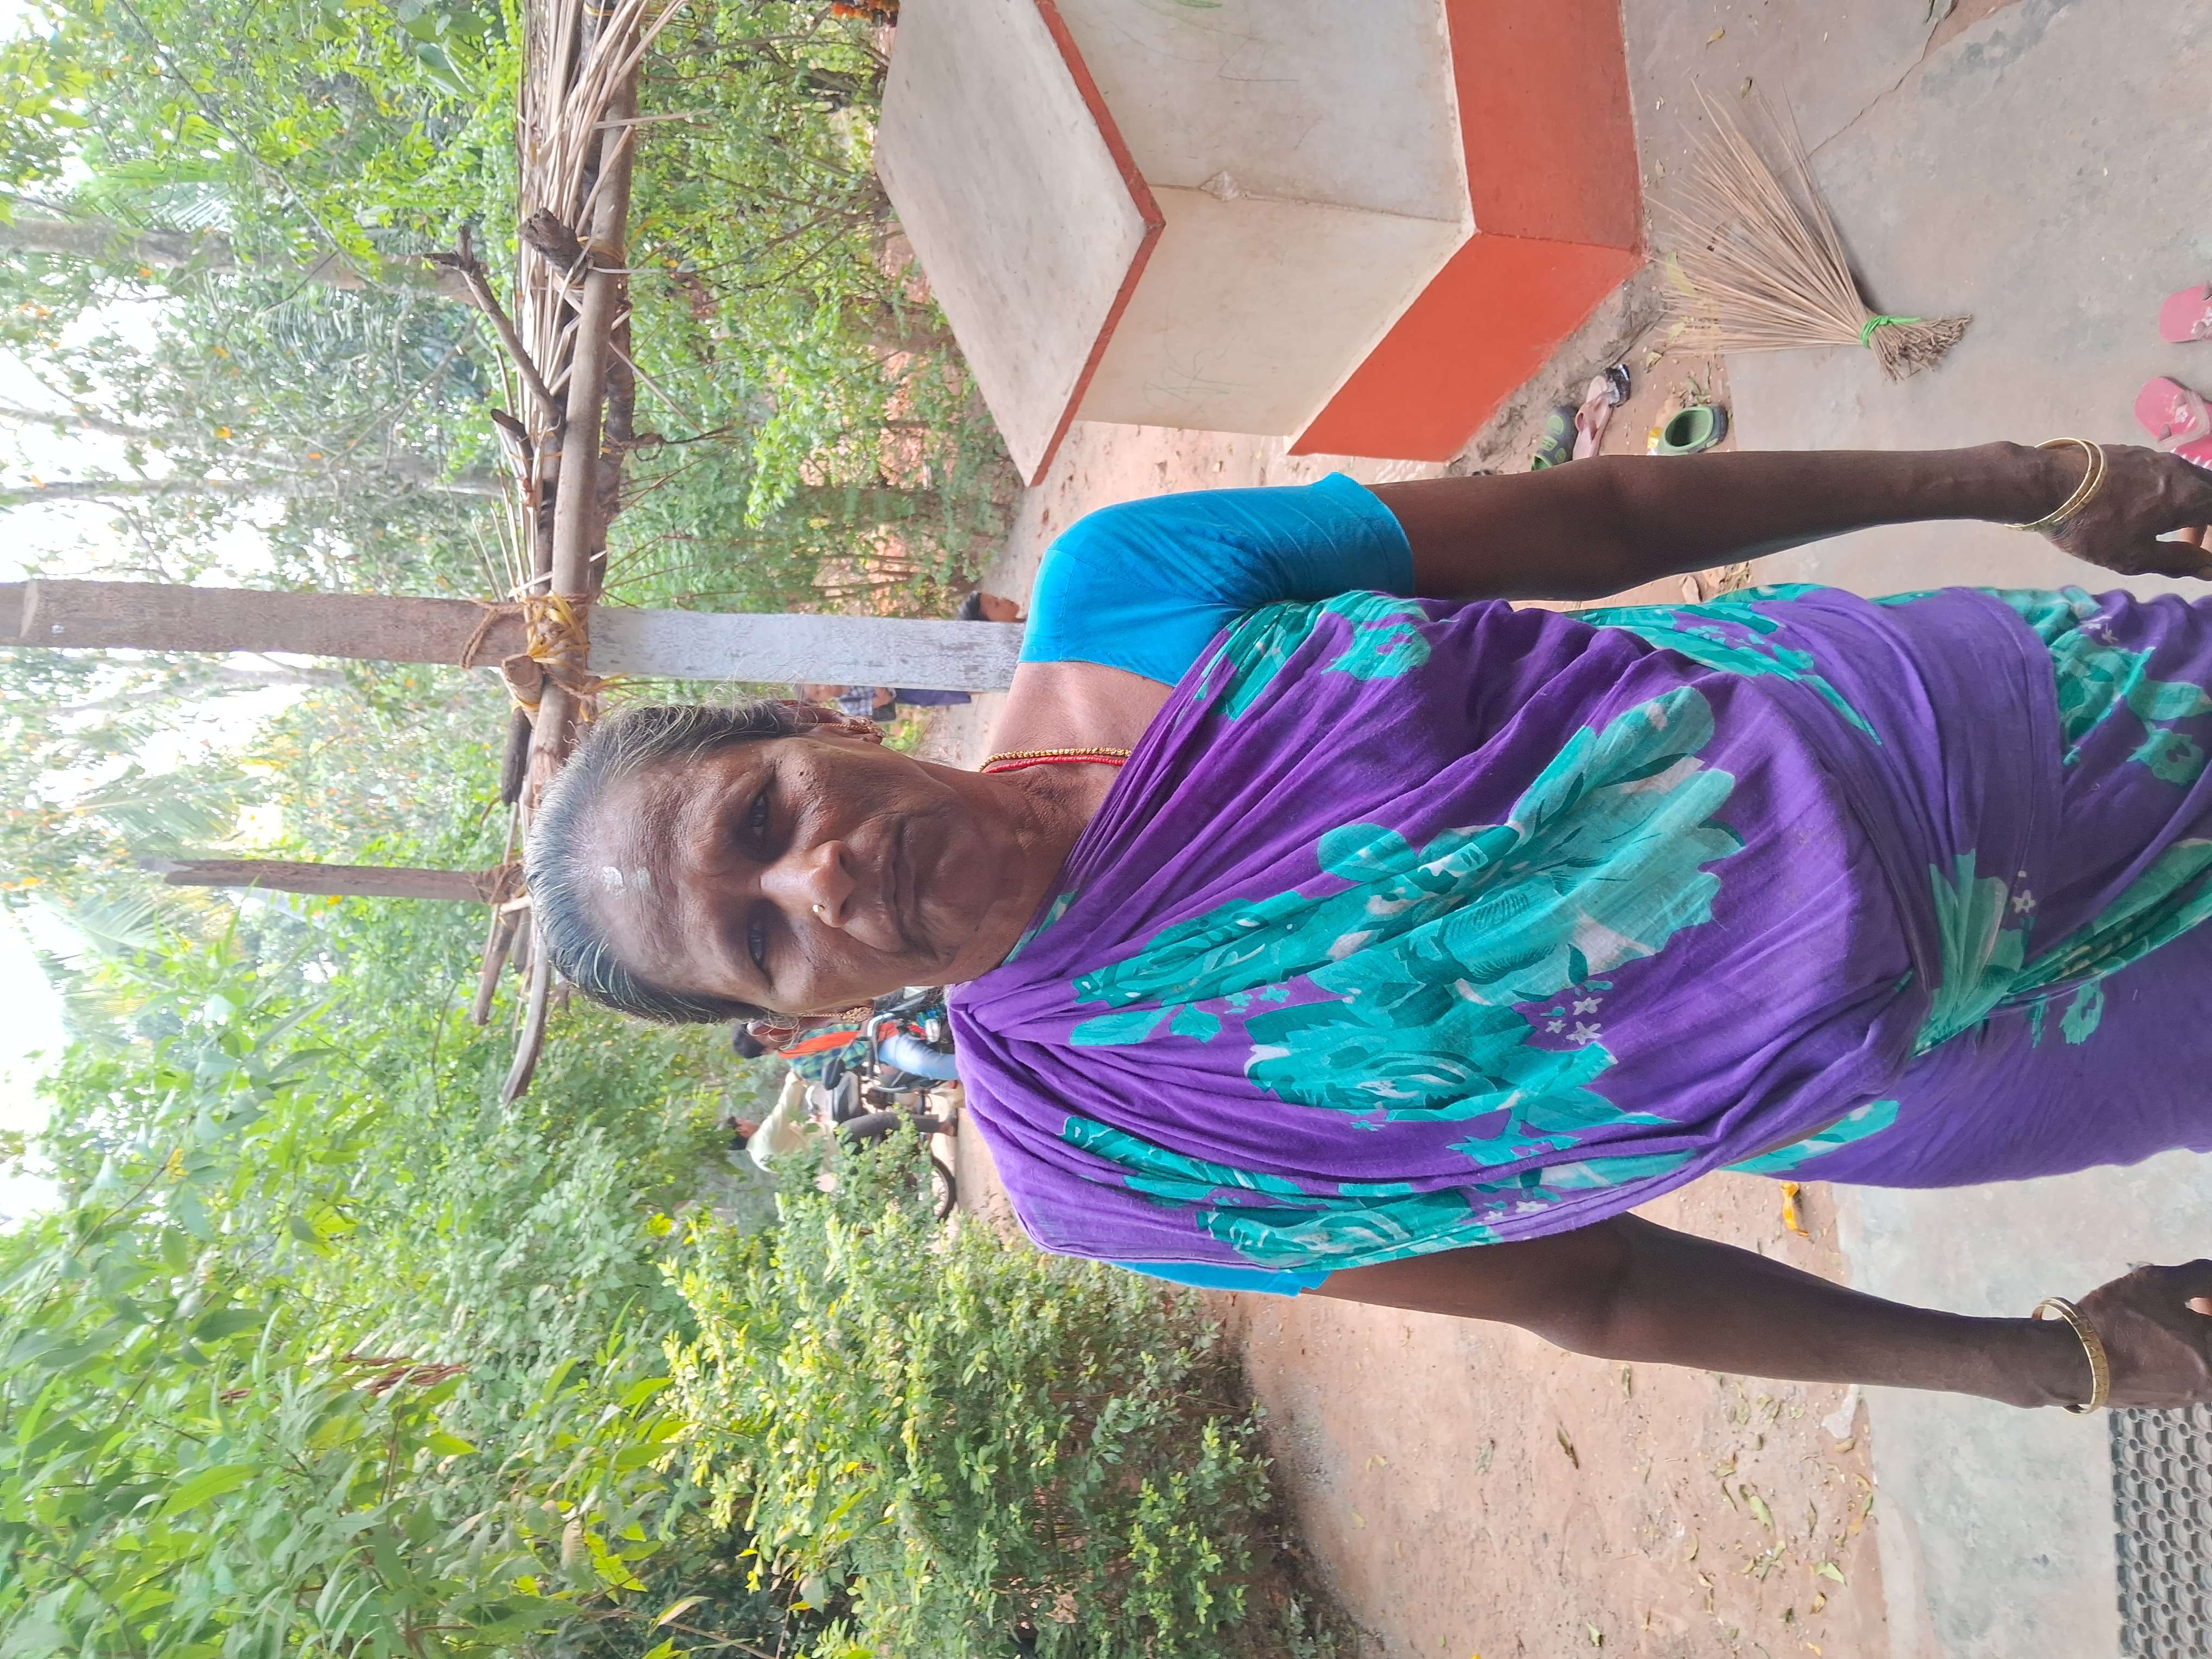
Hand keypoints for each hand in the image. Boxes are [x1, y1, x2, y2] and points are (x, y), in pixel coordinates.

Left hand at [2037, 443, 2211, 579]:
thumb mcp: (2136, 555)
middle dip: (2206, 520)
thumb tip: (2209, 568)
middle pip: (2210, 493)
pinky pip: (2165, 474)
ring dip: (2189, 507)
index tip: (2204, 552)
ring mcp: (2156, 457)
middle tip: (2193, 545)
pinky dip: (2168, 494)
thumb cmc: (2093, 526)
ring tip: (2169, 533)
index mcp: (2189, 495)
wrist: (2047, 483)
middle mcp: (2180, 469)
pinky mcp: (2133, 453)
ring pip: (2188, 481)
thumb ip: (2178, 561)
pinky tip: (2144, 510)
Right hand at [2072, 1261, 2211, 1408]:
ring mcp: (2189, 1396)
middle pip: (2211, 1346)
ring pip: (2202, 1364)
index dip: (2208, 1301)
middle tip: (2183, 1306)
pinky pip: (2186, 1376)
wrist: (2075, 1362)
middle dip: (2202, 1323)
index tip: (2195, 1295)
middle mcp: (2211, 1380)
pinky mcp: (2166, 1403)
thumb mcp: (2158, 1281)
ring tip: (2161, 1326)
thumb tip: (2211, 1278)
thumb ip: (2200, 1276)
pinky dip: (2176, 1358)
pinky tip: (2147, 1346)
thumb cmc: (2119, 1319)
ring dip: (2192, 1342)